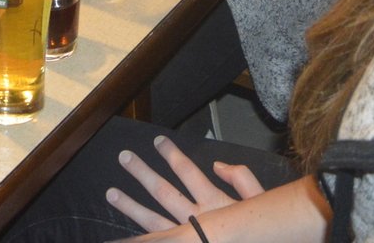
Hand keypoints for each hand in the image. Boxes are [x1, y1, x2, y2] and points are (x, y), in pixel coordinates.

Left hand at [107, 135, 266, 238]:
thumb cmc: (262, 231)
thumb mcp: (260, 201)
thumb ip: (242, 179)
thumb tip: (218, 165)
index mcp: (215, 203)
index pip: (188, 172)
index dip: (172, 155)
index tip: (157, 141)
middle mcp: (198, 219)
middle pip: (164, 192)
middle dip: (142, 173)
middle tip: (124, 157)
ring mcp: (188, 236)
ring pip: (153, 220)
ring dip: (130, 206)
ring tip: (111, 194)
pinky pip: (158, 240)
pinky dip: (142, 238)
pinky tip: (128, 235)